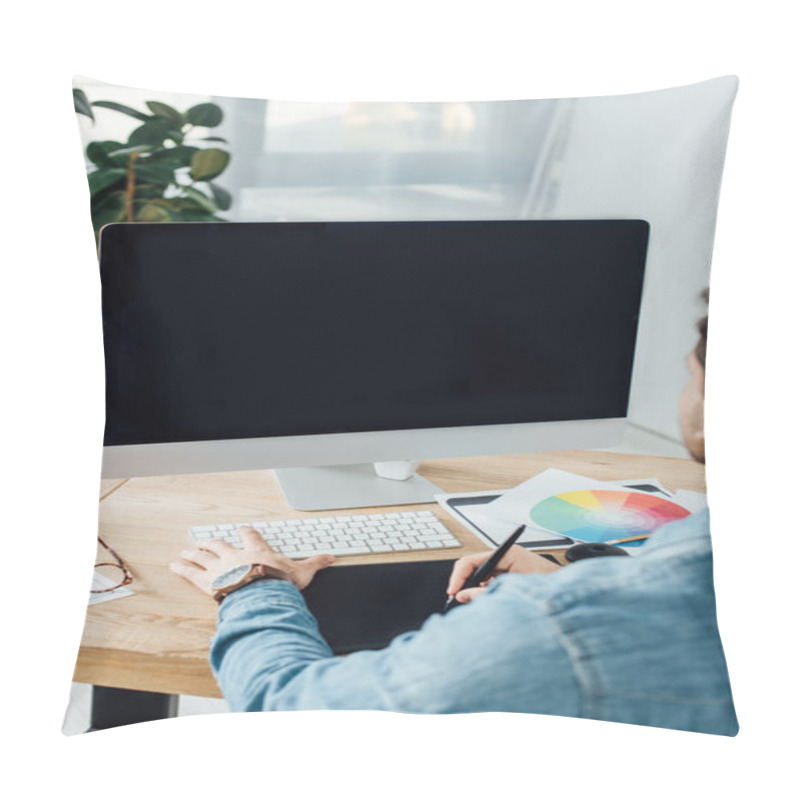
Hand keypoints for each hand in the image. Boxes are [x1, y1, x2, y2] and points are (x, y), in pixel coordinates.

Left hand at [170, 526, 334, 596]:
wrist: (260, 594)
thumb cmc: (279, 583)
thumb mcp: (302, 572)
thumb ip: (315, 563)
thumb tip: (332, 558)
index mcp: (256, 550)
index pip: (250, 535)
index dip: (246, 532)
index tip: (242, 529)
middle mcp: (235, 555)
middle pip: (219, 543)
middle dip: (210, 542)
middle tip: (203, 541)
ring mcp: (219, 567)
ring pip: (203, 555)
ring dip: (194, 553)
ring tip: (187, 550)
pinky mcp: (207, 582)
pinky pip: (191, 573)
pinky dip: (181, 569)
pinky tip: (174, 565)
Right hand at [446, 545, 559, 604]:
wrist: (573, 595)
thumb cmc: (551, 588)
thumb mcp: (513, 592)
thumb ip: (485, 594)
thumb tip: (463, 596)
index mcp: (507, 554)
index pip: (472, 560)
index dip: (459, 576)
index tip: (452, 591)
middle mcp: (506, 557)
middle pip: (474, 568)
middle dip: (464, 585)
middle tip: (458, 600)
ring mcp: (508, 566)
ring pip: (480, 577)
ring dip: (474, 590)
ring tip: (472, 604)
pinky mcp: (511, 576)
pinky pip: (489, 583)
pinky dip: (484, 593)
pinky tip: (487, 603)